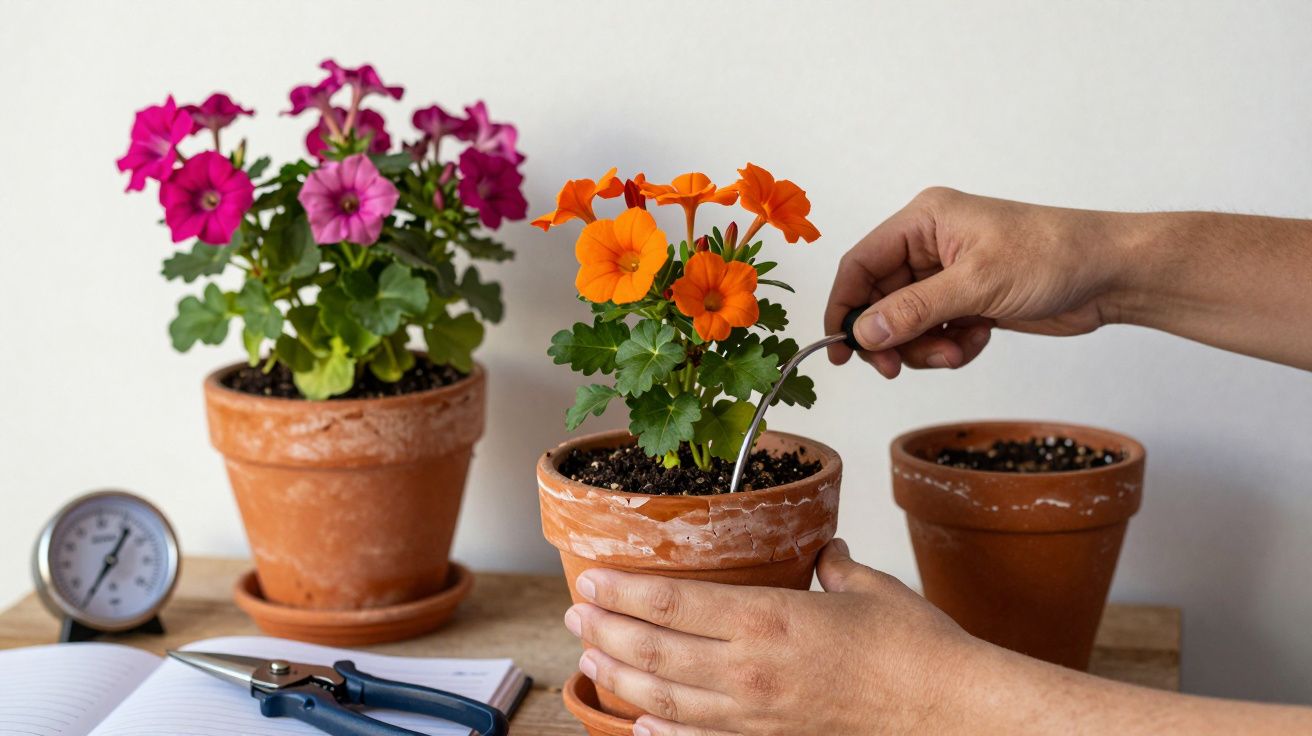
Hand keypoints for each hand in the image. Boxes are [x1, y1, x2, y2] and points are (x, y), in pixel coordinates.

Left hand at [563, 540, 985, 734]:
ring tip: (592, 657)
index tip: (593, 578)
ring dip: (621, 678)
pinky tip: (641, 728)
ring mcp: (757, 715)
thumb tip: (827, 551)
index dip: (625, 590)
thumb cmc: (916, 650)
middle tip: (576, 613)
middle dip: (607, 630)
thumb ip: (836, 568)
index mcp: (769, 618)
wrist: (951, 715)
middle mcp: (751, 669)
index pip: (673, 601)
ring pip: (666, 699)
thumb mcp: (870, 590)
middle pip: (654, 651)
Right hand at [825, 188, 1127, 377]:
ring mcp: (949, 275)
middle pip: (879, 300)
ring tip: (956, 350)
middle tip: (897, 368)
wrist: (1111, 274)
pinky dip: (949, 347)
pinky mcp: (968, 301)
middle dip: (892, 336)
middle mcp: (930, 245)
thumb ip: (914, 310)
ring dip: (924, 347)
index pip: (860, 263)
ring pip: (906, 323)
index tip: (840, 350)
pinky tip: (978, 341)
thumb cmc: (1053, 256)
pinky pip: (934, 333)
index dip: (844, 307)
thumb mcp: (976, 284)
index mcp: (924, 221)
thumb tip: (863, 333)